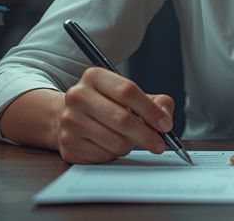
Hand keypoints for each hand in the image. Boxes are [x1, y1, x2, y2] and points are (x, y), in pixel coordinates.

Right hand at [55, 66, 174, 163]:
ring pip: (115, 141)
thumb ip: (156, 102)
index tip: (165, 125)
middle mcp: (78, 96)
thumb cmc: (107, 104)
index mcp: (95, 77)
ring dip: (130, 146)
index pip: (128, 91)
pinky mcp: (68, 144)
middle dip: (147, 135)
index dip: (151, 111)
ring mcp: (70, 120)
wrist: (70, 116)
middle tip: (160, 143)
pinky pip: (104, 155)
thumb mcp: (130, 94)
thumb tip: (165, 118)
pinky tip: (111, 145)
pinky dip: (115, 154)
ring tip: (129, 140)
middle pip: (122, 119)